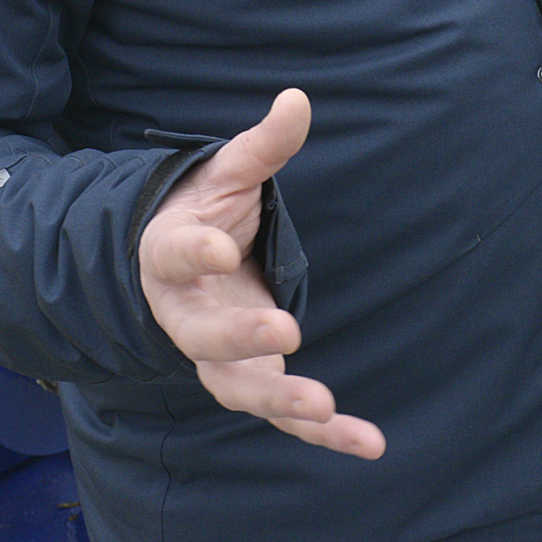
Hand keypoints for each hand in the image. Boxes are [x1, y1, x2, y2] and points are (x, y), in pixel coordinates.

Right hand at [137, 88, 385, 459]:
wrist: (185, 263)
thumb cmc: (205, 211)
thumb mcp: (228, 173)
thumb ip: (263, 146)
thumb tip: (298, 98)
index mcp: (170, 254)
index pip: (176, 253)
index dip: (195, 252)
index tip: (218, 247)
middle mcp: (186, 313)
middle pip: (202, 336)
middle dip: (240, 337)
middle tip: (283, 329)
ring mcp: (218, 354)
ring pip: (238, 386)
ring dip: (280, 397)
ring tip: (324, 406)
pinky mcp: (254, 378)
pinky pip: (284, 415)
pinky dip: (325, 435)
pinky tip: (370, 444)